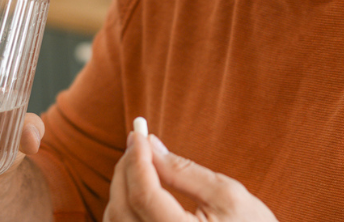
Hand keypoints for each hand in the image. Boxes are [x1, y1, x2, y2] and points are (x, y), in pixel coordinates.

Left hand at [103, 130, 277, 221]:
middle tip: (138, 139)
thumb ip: (183, 170)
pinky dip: (124, 205)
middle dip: (126, 168)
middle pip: (123, 207)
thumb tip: (149, 144)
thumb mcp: (227, 194)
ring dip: (122, 186)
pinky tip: (138, 186)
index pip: (144, 195)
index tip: (139, 130)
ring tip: (139, 159)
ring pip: (117, 220)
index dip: (137, 158)